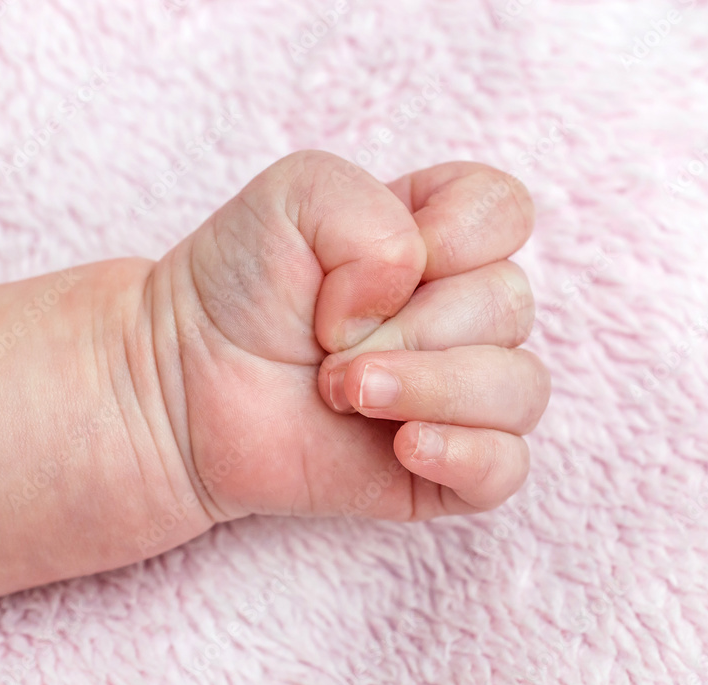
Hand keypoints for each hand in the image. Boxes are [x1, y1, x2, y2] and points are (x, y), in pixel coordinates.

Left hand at [153, 150, 549, 521]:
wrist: (186, 383)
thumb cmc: (244, 285)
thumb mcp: (293, 195)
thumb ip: (369, 211)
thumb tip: (410, 294)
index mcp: (446, 237)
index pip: (508, 214)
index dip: (448, 237)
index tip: (363, 269)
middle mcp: (469, 312)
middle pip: (510, 305)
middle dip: (410, 327)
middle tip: (328, 347)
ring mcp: (466, 392)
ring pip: (521, 388)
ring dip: (427, 389)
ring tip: (345, 395)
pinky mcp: (453, 465)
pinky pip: (509, 466)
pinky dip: (465, 454)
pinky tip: (404, 446)